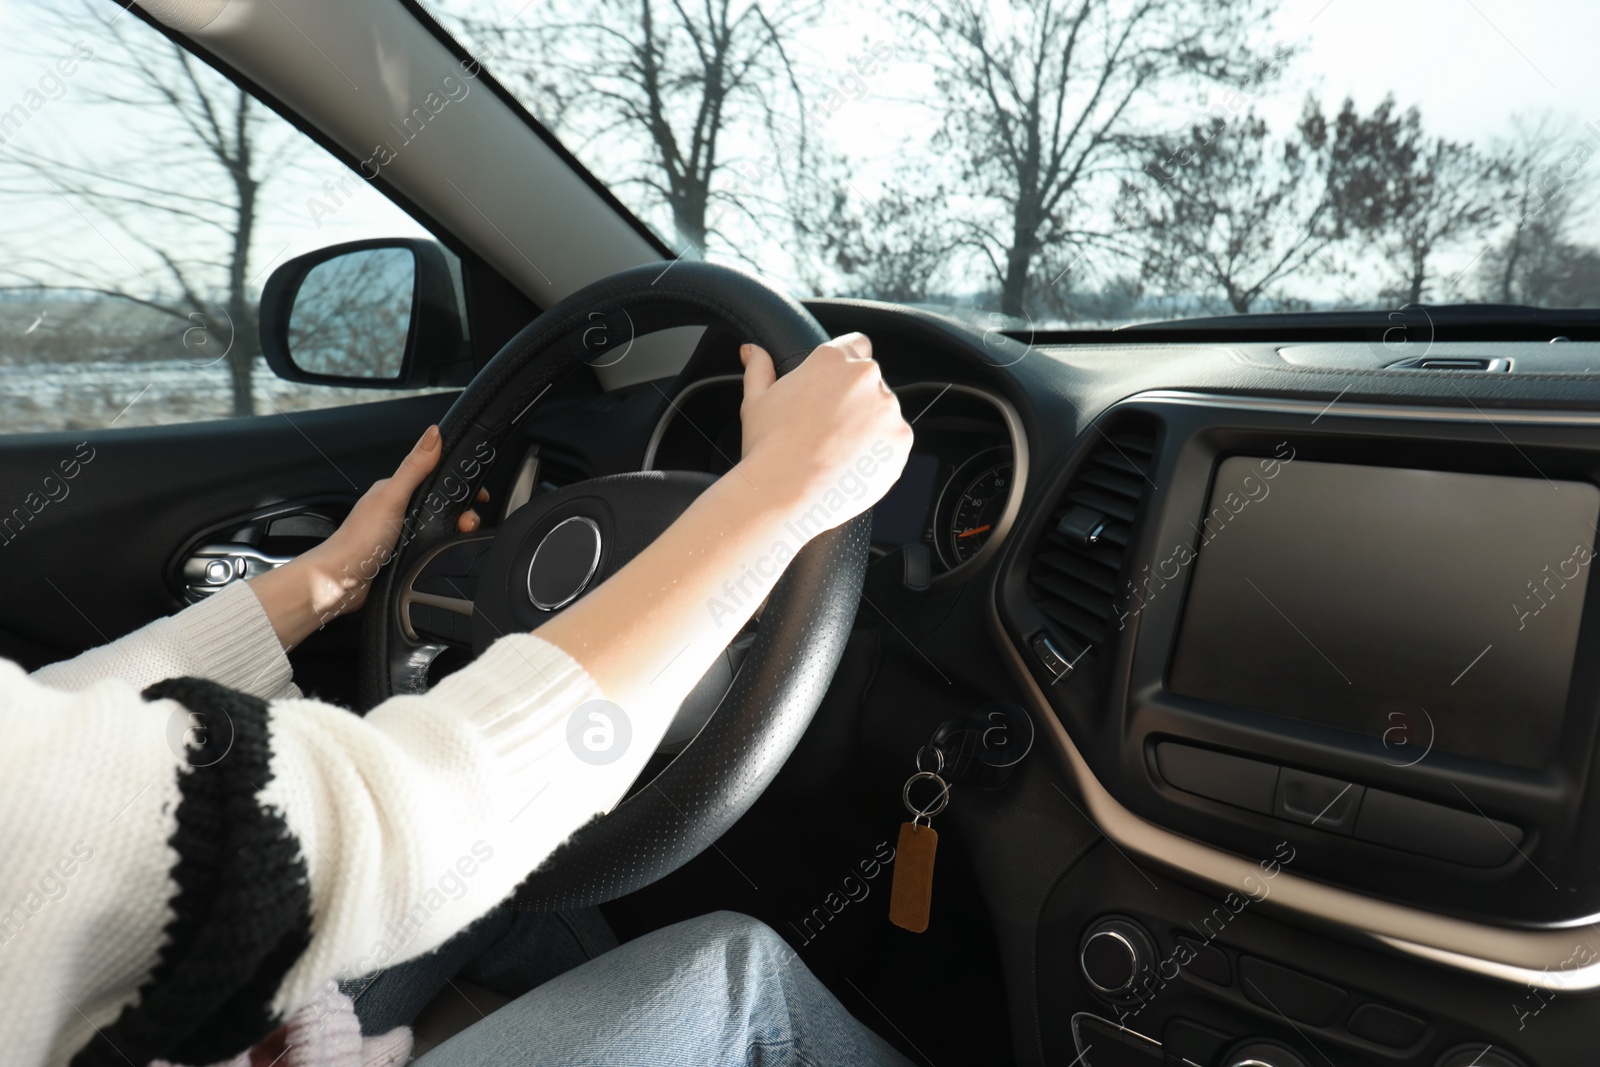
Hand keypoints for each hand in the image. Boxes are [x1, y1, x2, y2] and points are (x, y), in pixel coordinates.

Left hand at [250, 425, 487, 647]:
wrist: (341, 582)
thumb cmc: (358, 540)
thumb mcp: (392, 497)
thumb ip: (415, 467)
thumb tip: (434, 433)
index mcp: (397, 491)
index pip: (437, 480)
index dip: (460, 486)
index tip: (479, 496)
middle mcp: (401, 511)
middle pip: (445, 506)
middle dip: (462, 514)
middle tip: (466, 523)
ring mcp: (405, 535)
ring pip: (443, 529)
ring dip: (455, 534)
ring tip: (459, 538)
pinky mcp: (407, 557)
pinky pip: (435, 549)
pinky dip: (444, 550)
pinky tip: (445, 554)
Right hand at [736, 333, 912, 529]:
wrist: (785, 492)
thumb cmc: (768, 447)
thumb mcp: (756, 401)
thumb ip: (760, 369)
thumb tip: (752, 351)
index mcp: (832, 359)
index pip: (856, 345)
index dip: (846, 366)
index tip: (837, 386)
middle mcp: (866, 377)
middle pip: (870, 382)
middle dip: (855, 400)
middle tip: (828, 428)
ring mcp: (888, 410)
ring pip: (884, 413)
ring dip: (869, 426)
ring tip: (836, 451)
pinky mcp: (900, 441)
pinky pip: (893, 443)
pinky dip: (878, 453)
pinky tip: (850, 466)